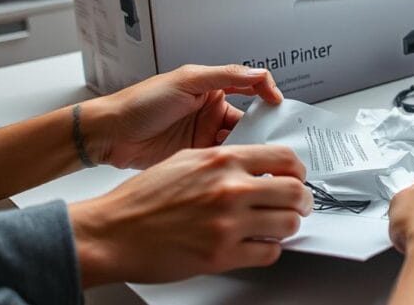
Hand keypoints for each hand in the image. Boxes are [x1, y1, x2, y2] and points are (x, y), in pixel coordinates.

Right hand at [68, 144, 312, 286]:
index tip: (298, 177)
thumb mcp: (186, 160)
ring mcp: (228, 223)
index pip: (284, 158)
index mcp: (222, 160)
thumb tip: (254, 166)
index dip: (298, 170)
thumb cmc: (141, 199)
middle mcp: (230, 188)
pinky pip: (268, 252)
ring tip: (278, 225)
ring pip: (288, 223)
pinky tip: (258, 244)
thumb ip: (224, 161)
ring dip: (288, 225)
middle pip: (295, 191)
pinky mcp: (222, 254)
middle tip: (299, 205)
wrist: (111, 233)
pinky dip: (269, 249)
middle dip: (302, 200)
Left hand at [91, 64, 281, 168]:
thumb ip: (225, 76)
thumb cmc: (139, 103)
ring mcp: (205, 135)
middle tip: (275, 139)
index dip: (268, 95)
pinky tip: (239, 167)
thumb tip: (259, 75)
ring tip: (258, 155)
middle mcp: (212, 111)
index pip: (251, 88)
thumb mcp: (185, 81)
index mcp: (212, 88)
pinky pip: (223, 159)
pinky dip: (233, 163)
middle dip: (262, 128)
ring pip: (239, 142)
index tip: (277, 106)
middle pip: (249, 119)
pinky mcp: (197, 156)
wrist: (108, 134)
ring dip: (248, 147)